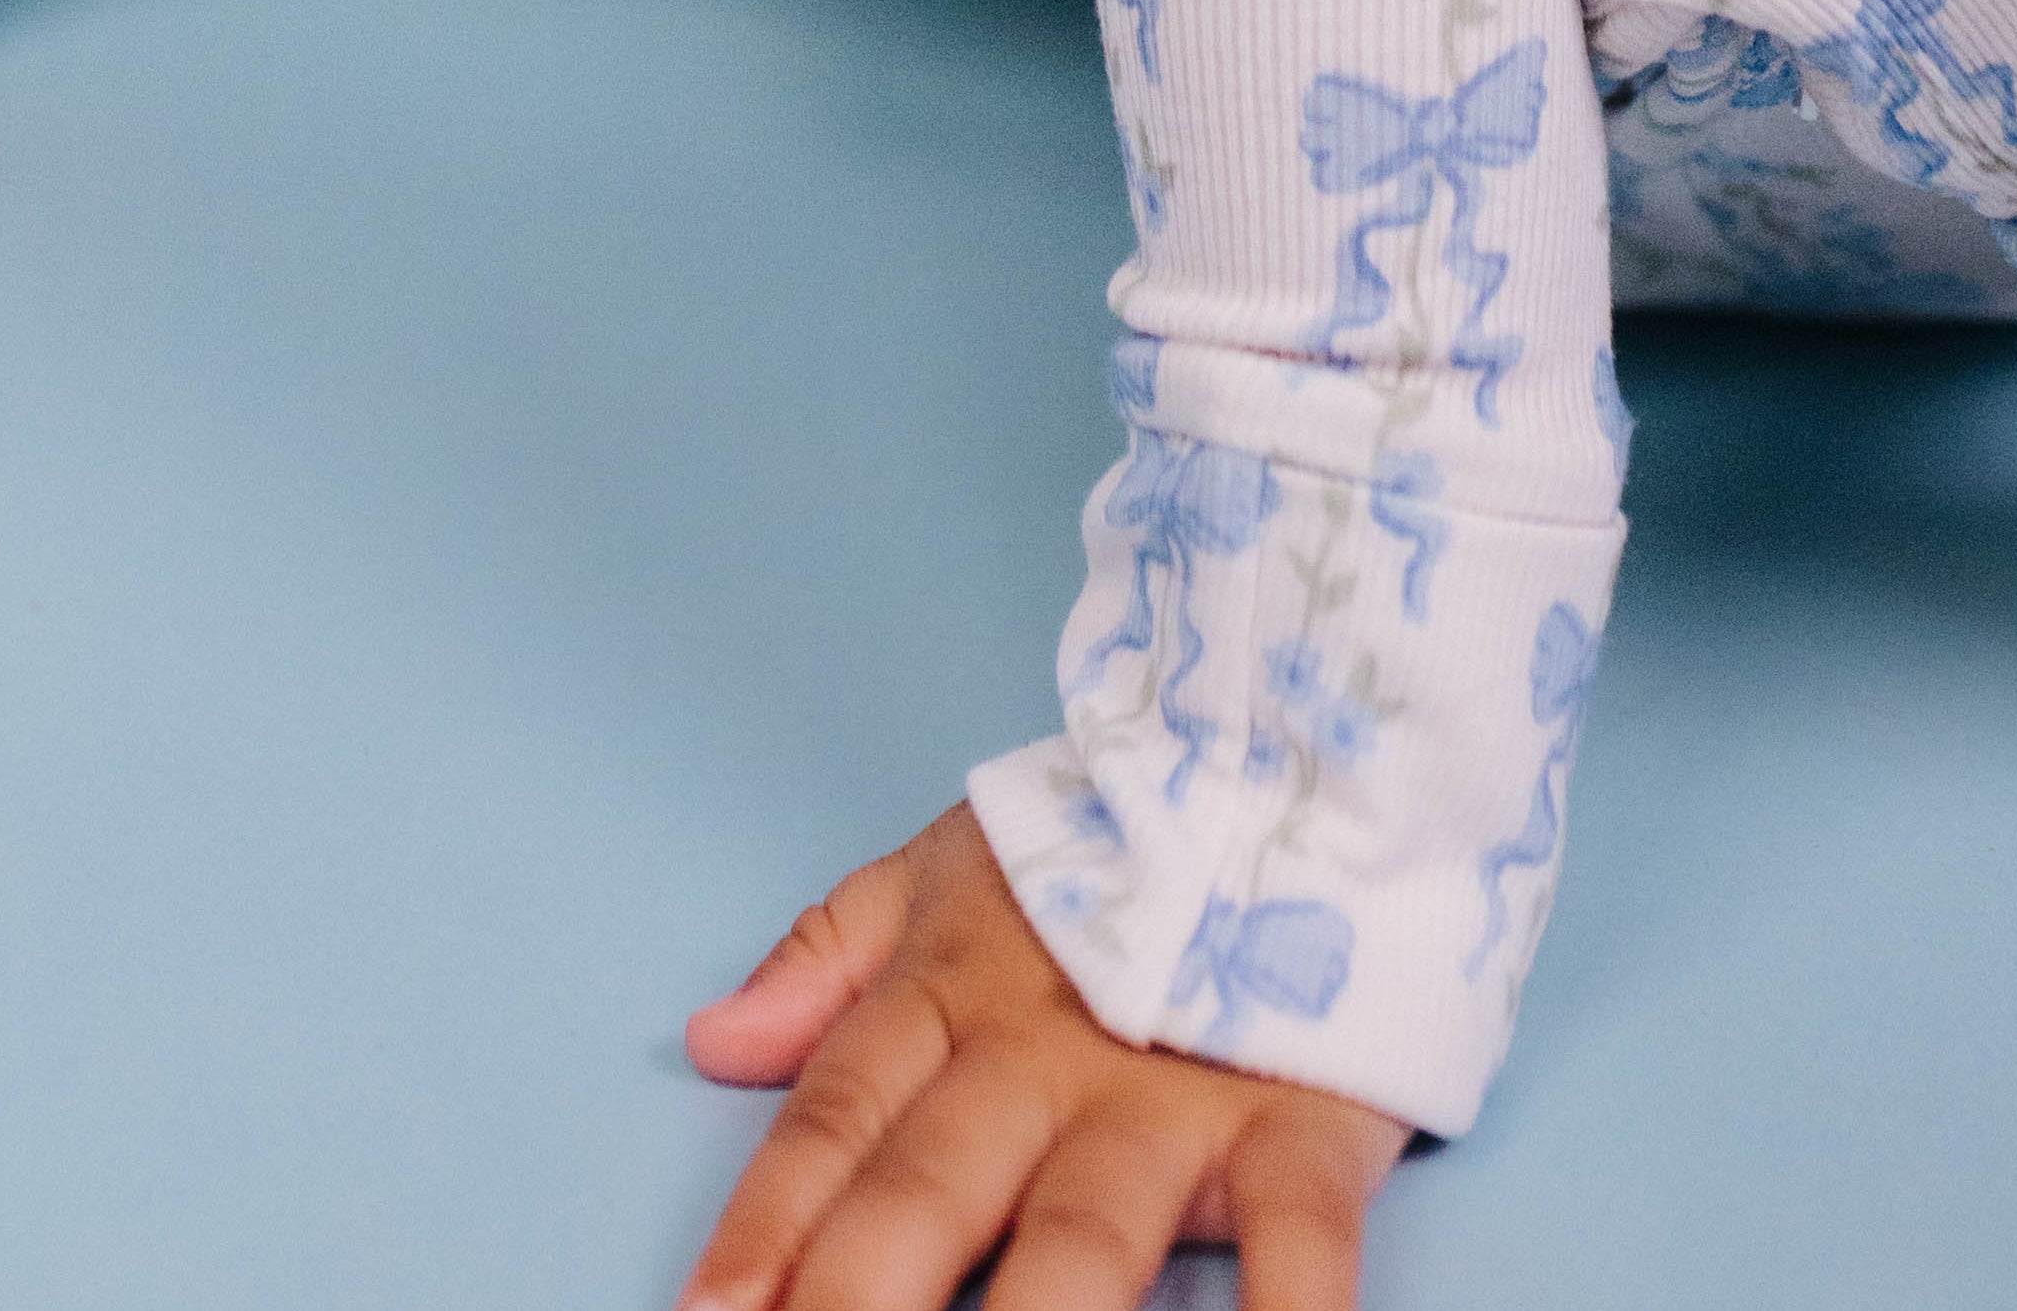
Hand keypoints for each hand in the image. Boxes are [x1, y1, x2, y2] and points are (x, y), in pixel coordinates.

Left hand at [679, 804, 1405, 1309]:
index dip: (762, 1229)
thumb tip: (709, 1041)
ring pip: (1080, 1238)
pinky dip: (1285, 1310)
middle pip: (928, 1193)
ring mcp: (1170, 1097)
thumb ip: (828, 954)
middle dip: (858, 1299)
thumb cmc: (1111, 846)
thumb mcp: (949, 871)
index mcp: (953, 995)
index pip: (833, 1122)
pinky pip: (1294, 1238)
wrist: (1307, 762)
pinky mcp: (1299, 1122)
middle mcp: (1044, 1059)